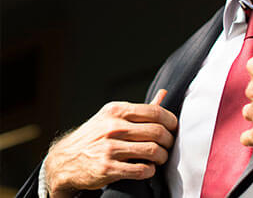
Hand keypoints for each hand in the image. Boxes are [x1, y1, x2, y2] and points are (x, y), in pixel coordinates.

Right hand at [45, 89, 176, 196]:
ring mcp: (109, 148)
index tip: (174, 127)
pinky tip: (149, 169)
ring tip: (161, 158)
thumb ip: (140, 109)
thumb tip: (163, 94)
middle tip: (169, 145)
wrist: (64, 160)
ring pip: (151, 151)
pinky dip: (150, 170)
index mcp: (117, 111)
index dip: (170, 120)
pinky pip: (140, 170)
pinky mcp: (107, 169)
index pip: (154, 112)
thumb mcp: (113, 116)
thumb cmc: (95, 136)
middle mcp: (113, 127)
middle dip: (168, 140)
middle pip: (156, 131)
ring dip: (162, 156)